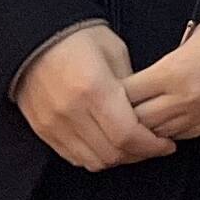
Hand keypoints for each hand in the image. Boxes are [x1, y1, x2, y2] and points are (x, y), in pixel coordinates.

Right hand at [15, 26, 171, 170]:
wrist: (33, 38)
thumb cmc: (79, 38)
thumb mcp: (115, 51)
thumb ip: (132, 86)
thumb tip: (146, 112)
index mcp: (94, 89)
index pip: (127, 135)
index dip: (151, 146)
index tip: (166, 145)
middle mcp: (72, 112)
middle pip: (111, 153)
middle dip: (138, 154)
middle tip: (153, 146)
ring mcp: (54, 125)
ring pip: (92, 161)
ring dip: (116, 159)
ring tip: (131, 147)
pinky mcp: (43, 131)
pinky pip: (72, 157)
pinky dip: (94, 157)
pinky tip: (106, 145)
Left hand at [126, 20, 199, 142]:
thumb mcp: (189, 41)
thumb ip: (165, 65)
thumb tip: (147, 80)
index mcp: (171, 72)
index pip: (127, 93)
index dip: (114, 96)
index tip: (107, 95)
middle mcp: (181, 98)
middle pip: (137, 120)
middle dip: (123, 119)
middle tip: (115, 118)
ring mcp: (199, 114)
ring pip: (157, 134)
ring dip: (146, 131)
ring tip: (136, 127)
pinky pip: (182, 136)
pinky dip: (169, 134)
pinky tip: (164, 128)